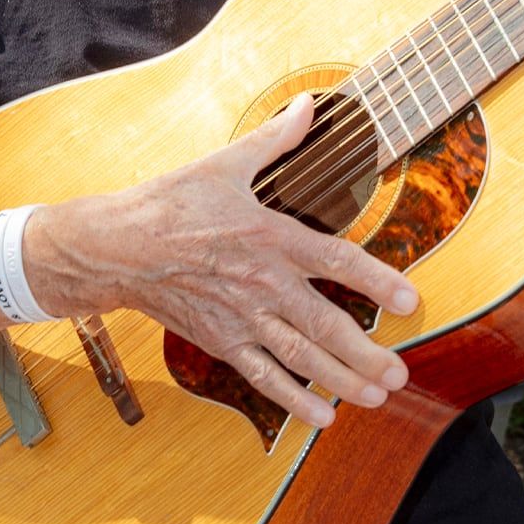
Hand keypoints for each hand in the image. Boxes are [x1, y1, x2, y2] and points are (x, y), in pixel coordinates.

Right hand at [26, 96, 417, 430]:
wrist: (113, 248)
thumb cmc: (169, 204)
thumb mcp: (225, 164)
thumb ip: (275, 140)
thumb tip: (310, 105)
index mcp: (269, 237)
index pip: (335, 261)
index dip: (376, 281)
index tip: (410, 301)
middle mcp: (262, 284)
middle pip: (324, 325)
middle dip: (367, 353)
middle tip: (401, 373)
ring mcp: (241, 318)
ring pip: (300, 357)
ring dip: (342, 380)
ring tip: (378, 397)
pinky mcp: (221, 341)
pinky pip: (263, 377)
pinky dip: (293, 400)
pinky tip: (323, 418)